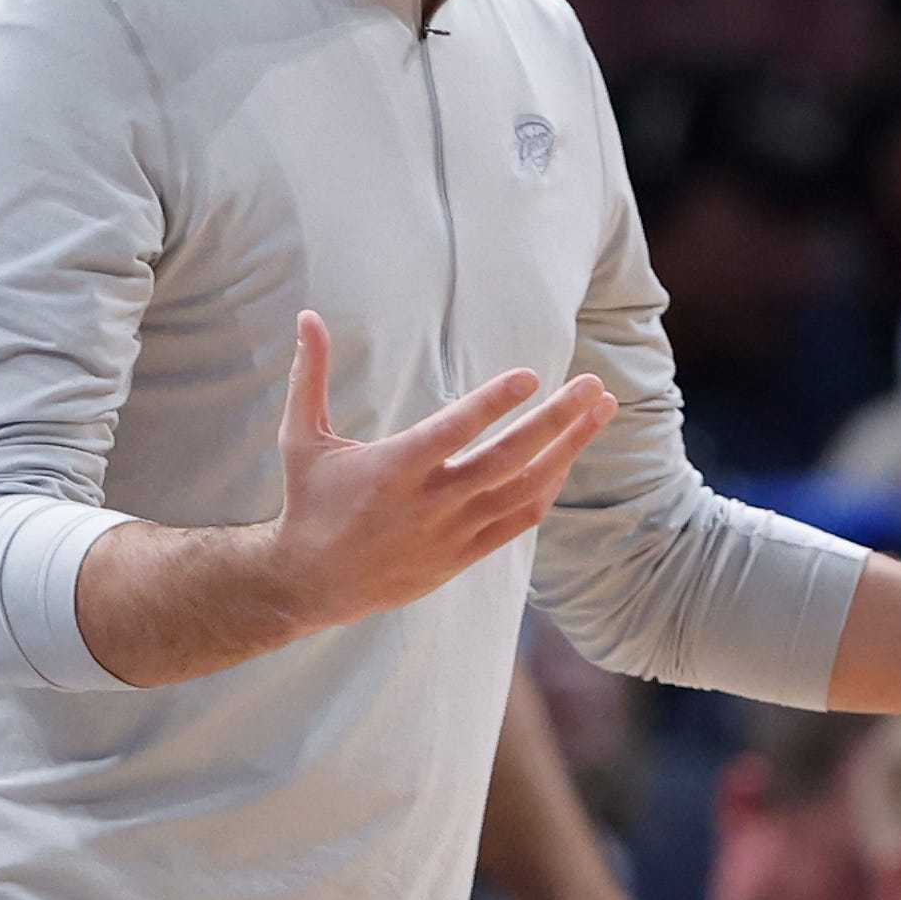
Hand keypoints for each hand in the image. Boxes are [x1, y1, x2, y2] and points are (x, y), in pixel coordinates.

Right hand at [268, 311, 617, 633]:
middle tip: (594, 386)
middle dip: (557, 421)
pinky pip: (518, 520)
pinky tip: (567, 456)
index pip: (452, 431)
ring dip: (568, 450)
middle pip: (507, 459)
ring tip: (600, 412)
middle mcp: (429, 503)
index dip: (493, 403)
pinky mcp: (462, 556)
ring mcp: (451, 533)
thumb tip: (307, 315)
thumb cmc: (308, 500)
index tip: (530, 376)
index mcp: (392, 469)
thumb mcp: (300, 437)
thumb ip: (309, 376)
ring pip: (524, 490)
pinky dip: (547, 488)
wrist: (310, 583)